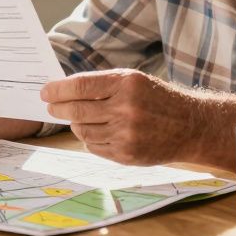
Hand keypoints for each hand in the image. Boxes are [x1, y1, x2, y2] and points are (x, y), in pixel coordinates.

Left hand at [43, 69, 235, 166]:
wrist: (189, 126)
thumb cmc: (156, 99)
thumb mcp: (133, 80)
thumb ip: (101, 84)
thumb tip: (62, 90)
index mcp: (126, 84)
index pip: (80, 86)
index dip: (58, 89)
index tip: (45, 92)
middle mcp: (126, 108)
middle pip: (77, 110)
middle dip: (59, 108)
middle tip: (51, 106)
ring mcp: (126, 134)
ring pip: (83, 130)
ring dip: (76, 124)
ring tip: (82, 118)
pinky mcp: (126, 155)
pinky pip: (94, 147)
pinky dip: (90, 139)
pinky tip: (98, 132)